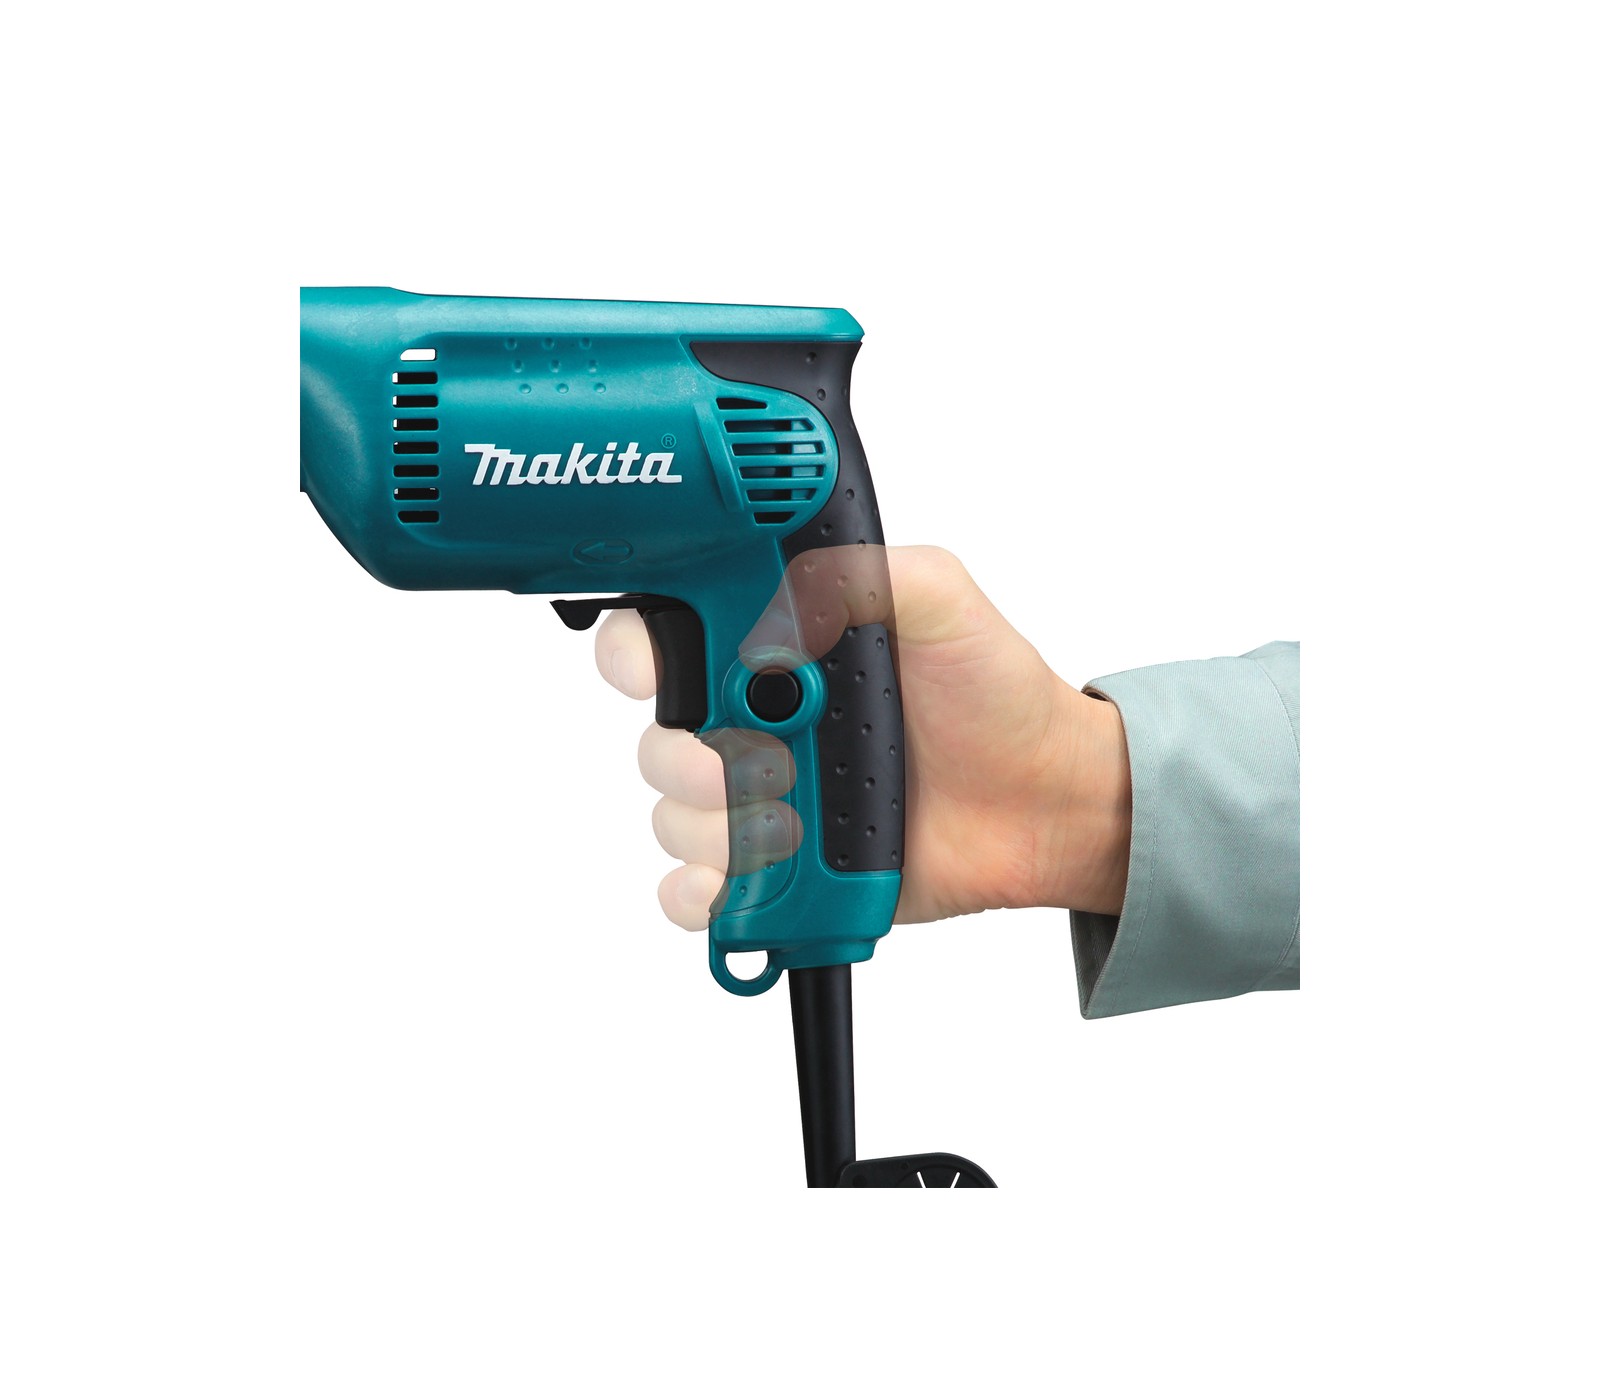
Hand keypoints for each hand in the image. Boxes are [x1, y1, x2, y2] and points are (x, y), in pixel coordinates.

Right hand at [595, 546, 1131, 929]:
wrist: (1043, 799)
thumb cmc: (996, 694)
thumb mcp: (939, 599)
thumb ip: (860, 573)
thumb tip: (778, 600)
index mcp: (775, 647)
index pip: (664, 639)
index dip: (637, 654)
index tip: (651, 669)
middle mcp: (755, 721)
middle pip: (656, 737)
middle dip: (680, 755)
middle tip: (743, 762)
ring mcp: (762, 799)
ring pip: (674, 816)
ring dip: (710, 823)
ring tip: (785, 818)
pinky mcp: (778, 868)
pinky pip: (701, 889)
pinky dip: (697, 893)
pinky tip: (732, 882)